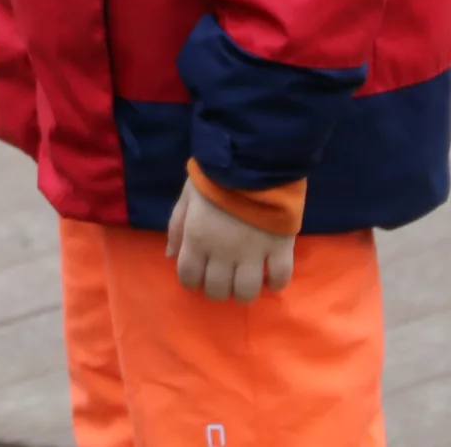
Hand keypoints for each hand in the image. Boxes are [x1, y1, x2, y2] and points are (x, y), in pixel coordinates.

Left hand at [166, 180, 295, 303]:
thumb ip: (176, 226)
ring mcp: (253, 253)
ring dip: (243, 292)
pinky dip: (275, 283)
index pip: (189, 277)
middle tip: (222, 277)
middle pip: (217, 290)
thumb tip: (170, 255)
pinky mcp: (280, 247)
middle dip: (217, 288)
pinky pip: (280, 278)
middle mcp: (223, 252)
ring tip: (245, 280)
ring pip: (246, 292)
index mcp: (198, 238)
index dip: (192, 280)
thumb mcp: (187, 195)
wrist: (255, 158)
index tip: (198, 273)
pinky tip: (270, 278)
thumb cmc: (216, 175)